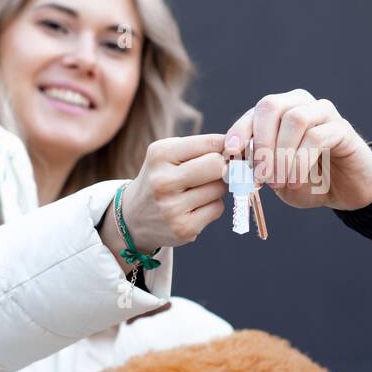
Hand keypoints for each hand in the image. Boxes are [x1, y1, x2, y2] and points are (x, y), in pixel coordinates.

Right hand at [102, 134, 227, 263]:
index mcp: (160, 154)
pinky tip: (195, 207)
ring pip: (220, 189)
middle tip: (215, 171)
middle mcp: (163, 181)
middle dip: (222, 167)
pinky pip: (217, 209)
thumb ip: (200, 147)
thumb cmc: (160, 178)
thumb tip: (238, 150)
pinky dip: (212, 206)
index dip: (224, 146)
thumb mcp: (168, 154)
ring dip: (216, 188)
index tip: (226, 151)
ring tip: (197, 190)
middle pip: (218, 166)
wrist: (133, 217)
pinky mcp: (183, 229)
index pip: (210, 143)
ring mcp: (172, 208)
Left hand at [224, 89, 371, 210]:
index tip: (230, 153)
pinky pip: (317, 137)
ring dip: (282, 155)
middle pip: (272, 105)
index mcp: (281, 112)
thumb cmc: (307, 181)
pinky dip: (301, 162)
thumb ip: (256, 166)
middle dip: (261, 141)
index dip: (239, 130)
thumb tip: (232, 160)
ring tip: (279, 182)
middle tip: (259, 175)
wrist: (346, 192)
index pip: (256, 111)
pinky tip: (296, 181)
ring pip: (294, 119)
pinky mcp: (342, 128)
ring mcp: (323, 112)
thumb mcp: (275, 177)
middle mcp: (301, 104)